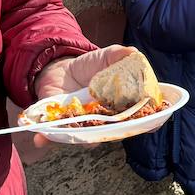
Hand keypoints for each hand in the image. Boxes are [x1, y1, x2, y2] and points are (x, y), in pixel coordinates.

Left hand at [23, 44, 139, 162]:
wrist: (59, 69)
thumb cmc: (89, 67)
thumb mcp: (105, 57)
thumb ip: (119, 55)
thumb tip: (134, 53)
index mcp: (120, 105)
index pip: (139, 118)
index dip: (148, 123)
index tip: (153, 123)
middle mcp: (105, 120)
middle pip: (115, 132)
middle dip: (115, 134)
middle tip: (115, 132)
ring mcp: (84, 124)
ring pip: (87, 138)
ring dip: (84, 140)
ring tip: (84, 139)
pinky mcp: (61, 126)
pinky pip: (54, 137)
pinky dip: (47, 139)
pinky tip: (41, 139)